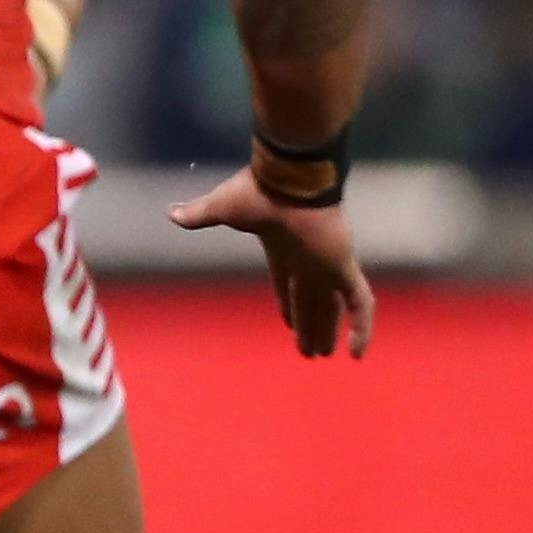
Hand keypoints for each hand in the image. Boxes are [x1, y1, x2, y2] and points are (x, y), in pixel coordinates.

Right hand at [168, 167, 375, 359]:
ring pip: (332, 307)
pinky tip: (357, 354)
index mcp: (283, 248)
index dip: (288, 304)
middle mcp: (308, 260)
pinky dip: (362, 329)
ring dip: (328, 331)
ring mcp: (328, 265)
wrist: (290, 177)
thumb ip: (199, 214)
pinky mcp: (343, 268)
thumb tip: (170, 213)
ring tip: (321, 355)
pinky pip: (360, 305)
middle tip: (310, 350)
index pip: (288, 283)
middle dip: (310, 324)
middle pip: (310, 299)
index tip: (289, 324)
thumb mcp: (221, 207)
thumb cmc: (257, 191)